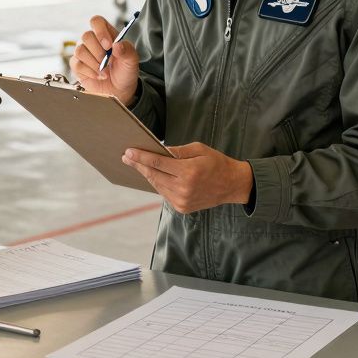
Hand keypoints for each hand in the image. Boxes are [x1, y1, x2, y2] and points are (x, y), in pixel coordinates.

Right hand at [70, 15, 138, 102]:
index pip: (96, 21)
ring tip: (105, 71)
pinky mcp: (77, 65)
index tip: (109, 46)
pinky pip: (77, 64)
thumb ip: (127, 50)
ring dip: (94, 63)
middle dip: (98, 52)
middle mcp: (92, 41)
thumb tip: (117, 45)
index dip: (100, 31)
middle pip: (86, 35)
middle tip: (109, 62)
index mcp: (106, 34)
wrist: (120, 90)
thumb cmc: (125, 72)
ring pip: (80, 50)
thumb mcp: (132, 61)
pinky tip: (99, 76)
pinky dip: (89, 72)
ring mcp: (83, 53)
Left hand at [122, 143, 252, 214]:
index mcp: (189, 172)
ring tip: (137, 164)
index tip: (128, 152)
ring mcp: (182, 200)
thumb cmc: (216, 162)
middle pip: (154, 175)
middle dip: (138, 165)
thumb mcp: (199, 149)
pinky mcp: (182, 208)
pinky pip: (164, 193)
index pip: (158, 163)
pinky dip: (158, 183)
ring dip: (147, 174)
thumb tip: (158, 150)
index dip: (141, 157)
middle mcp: (184, 188)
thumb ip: (177, 151)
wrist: (232, 185)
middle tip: (126, 157)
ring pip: (157, 185)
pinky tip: (153, 175)